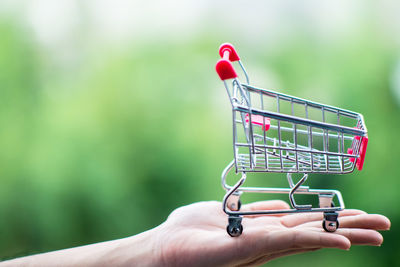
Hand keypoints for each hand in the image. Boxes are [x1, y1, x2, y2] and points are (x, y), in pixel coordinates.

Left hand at [156, 200, 389, 265]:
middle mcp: (266, 240)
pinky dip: (314, 242)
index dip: (332, 221)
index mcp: (263, 229)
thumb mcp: (230, 213)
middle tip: (384, 227)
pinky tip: (338, 242)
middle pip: (314, 232)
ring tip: (375, 233)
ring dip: (341, 235)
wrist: (164, 248)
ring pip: (307, 238)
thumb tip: (284, 205)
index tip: (360, 216)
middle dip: (348, 229)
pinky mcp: (246, 248)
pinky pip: (284, 242)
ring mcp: (259, 246)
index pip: (305, 224)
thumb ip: (257, 211)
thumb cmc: (192, 231)